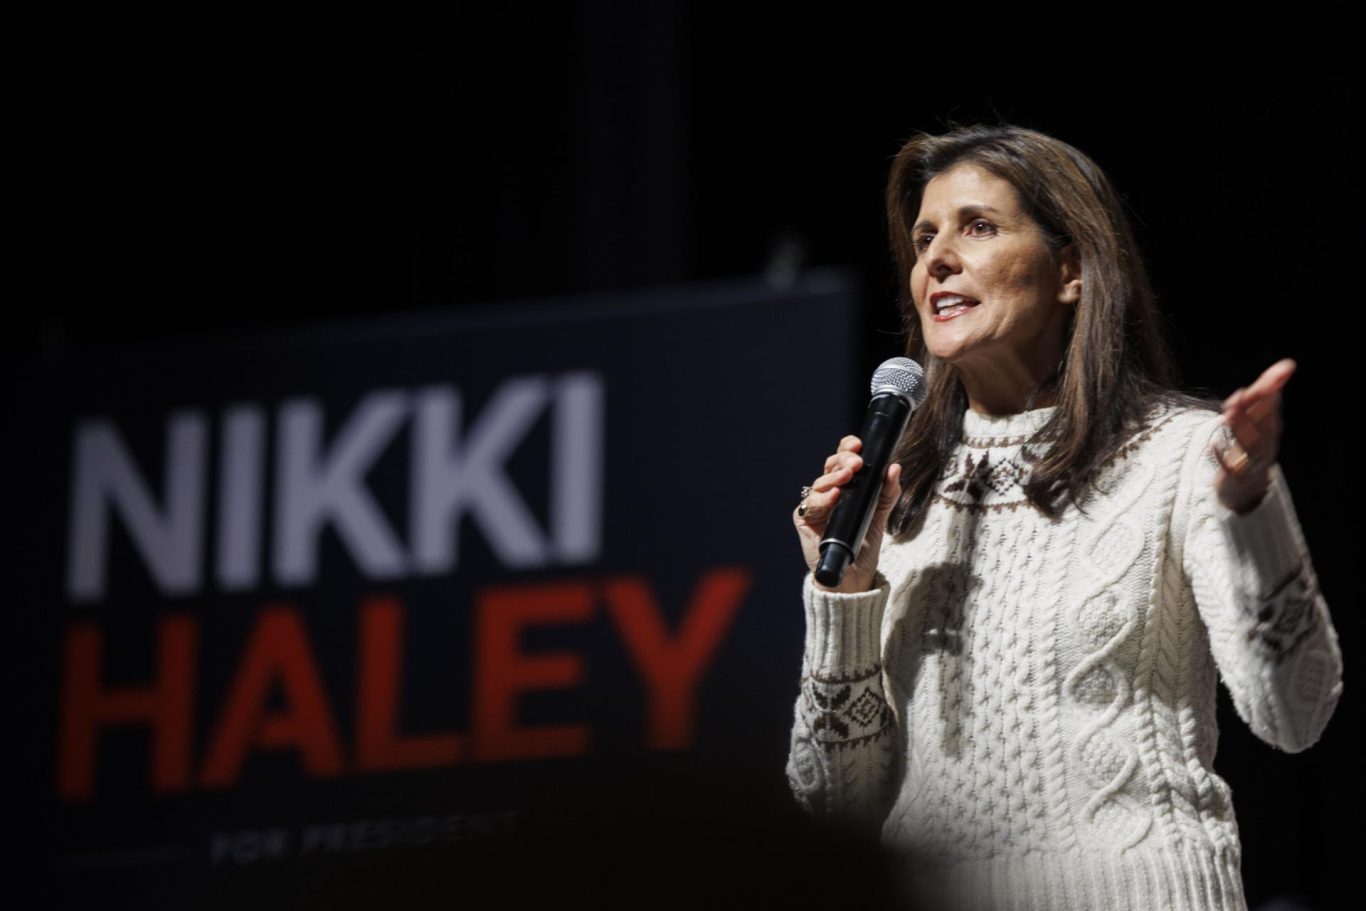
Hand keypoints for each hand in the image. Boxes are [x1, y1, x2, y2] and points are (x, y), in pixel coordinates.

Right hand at [794, 435, 902, 593]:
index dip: (847, 448)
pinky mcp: (805, 521)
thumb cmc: (864, 545)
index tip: (858, 443)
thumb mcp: (880, 515)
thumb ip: (888, 492)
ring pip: (820, 483)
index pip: (842, 460)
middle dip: (843, 460)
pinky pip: (811, 505)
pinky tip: (834, 496)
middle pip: (830, 467)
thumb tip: (894, 467)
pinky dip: (822, 499)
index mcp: (845, 486)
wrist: (853, 577)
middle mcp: (828, 492)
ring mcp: (815, 506)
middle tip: (856, 462)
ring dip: (834, 478)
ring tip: (848, 476)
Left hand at [1211, 358, 1294, 514]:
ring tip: (1230, 410)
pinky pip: (1228, 467)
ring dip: (1240, 426)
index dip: (1273, 388)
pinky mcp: (1233, 477)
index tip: (1283, 368)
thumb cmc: (1253, 448)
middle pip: (1263, 423)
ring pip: (1247, 443)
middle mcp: (1264, 444)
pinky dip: (1222, 456)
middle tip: (1248, 387)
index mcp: (1270, 429)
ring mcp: (1250, 461)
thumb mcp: (1260, 422)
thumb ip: (1264, 395)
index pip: (1271, 406)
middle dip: (1259, 405)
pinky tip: (1213, 445)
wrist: (1246, 490)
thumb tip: (1285, 366)